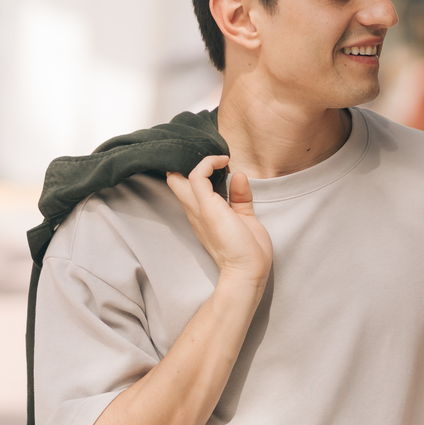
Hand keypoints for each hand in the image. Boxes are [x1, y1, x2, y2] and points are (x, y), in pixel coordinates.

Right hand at [166, 154, 272, 290]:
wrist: (247, 272)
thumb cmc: (249, 252)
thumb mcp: (245, 218)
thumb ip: (241, 197)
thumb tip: (238, 175)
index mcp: (203, 215)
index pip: (185, 189)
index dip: (194, 171)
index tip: (215, 161)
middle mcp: (196, 211)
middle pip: (174, 181)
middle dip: (185, 163)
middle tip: (206, 151)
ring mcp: (199, 209)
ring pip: (177, 177)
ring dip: (195, 160)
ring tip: (217, 155)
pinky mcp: (207, 207)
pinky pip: (197, 175)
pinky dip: (208, 163)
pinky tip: (223, 161)